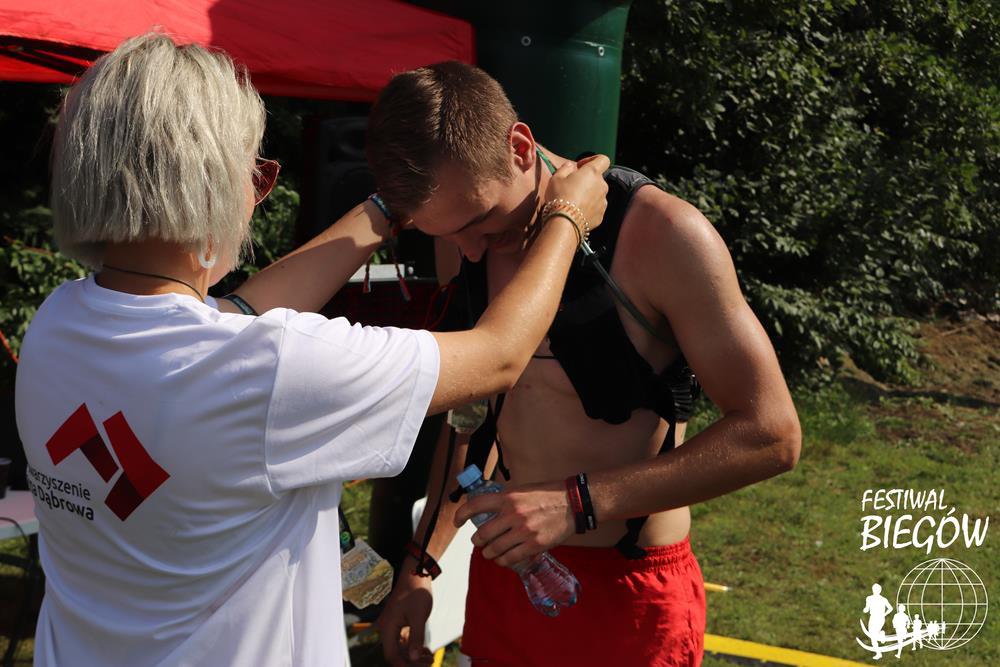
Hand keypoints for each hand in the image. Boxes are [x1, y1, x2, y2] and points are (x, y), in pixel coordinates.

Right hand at [377, 571, 434, 666]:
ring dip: (414, 656)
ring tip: (430, 658)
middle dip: (412, 662)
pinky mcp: (399, 624)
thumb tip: (413, 658)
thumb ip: (416, 638)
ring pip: (400, 649)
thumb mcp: (419, 616)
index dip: (404, 665)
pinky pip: (403, 642)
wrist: (416, 574)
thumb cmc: (416, 592)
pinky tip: (425, 650)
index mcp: (388, 628)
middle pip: (396, 655)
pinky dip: (413, 647)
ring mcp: (392, 627)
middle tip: (429, 662)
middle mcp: (387, 629)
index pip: (391, 656)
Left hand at [453, 481, 575, 567]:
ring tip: (489, 553)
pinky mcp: (534, 545)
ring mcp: (523, 531)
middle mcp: (513, 514)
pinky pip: (510, 558)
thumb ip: (504, 500)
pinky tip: (502, 560)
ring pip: (494, 549)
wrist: (572, 503)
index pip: (476, 505)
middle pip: (483, 534)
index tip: (457, 522)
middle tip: (478, 542)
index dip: (461, 514)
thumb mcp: (521, 490)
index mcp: (507, 497)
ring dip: (488, 553)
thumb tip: (486, 508)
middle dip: (477, 541)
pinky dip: (502, 561)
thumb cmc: (546, 495)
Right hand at [543, 154, 610, 233]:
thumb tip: (571, 165)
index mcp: (592, 172)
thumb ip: (565, 168)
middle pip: (597, 178)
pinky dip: (589, 207)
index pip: (603, 159)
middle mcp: (602, 185)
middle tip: (572, 186)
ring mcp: (603, 201)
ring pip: (597, 193)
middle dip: (587, 180)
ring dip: (588, 194)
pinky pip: (596, 207)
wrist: (564, 223)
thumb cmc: (559, 197)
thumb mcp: (556, 178)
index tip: (580, 166)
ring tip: (573, 201)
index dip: (592, 159)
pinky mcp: (601, 215)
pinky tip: (577, 212)